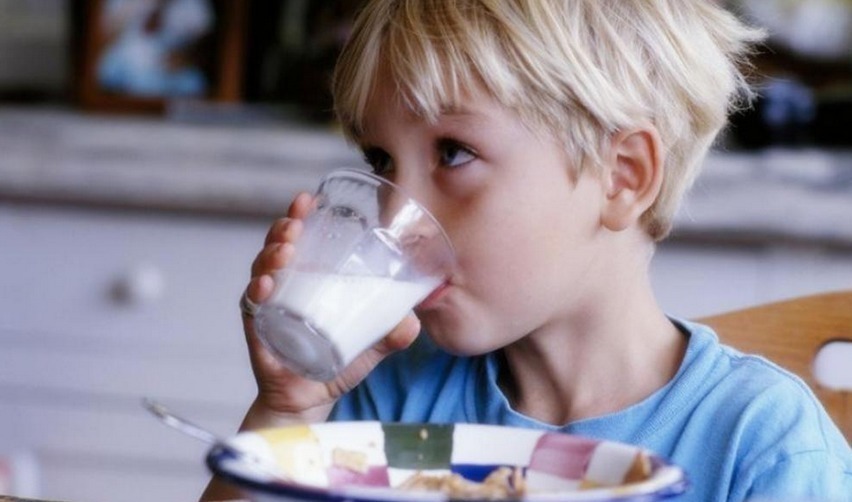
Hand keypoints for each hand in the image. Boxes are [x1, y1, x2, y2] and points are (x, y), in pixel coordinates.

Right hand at [240, 192, 419, 426]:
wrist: (310, 400)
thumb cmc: (335, 363)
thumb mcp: (371, 344)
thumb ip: (393, 333)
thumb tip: (413, 322)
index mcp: (308, 278)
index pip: (301, 239)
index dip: (299, 216)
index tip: (308, 199)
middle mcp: (284, 286)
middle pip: (277, 246)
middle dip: (283, 228)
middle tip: (295, 223)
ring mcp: (268, 305)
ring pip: (262, 269)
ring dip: (271, 254)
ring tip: (285, 250)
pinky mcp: (257, 329)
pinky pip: (251, 306)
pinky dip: (257, 293)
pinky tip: (266, 285)